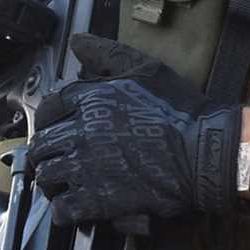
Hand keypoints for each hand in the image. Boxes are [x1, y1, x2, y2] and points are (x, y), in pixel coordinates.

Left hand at [27, 35, 241, 226]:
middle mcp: (82, 133)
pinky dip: (64, 208)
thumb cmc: (181, 112)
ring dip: (54, 178)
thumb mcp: (146, 70)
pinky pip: (63, 208)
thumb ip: (107, 54)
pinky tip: (75, 203)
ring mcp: (88, 168)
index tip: (56, 124)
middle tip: (61, 154)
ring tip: (67, 180)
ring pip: (48, 175)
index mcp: (90, 100)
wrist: (206, 152)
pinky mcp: (99, 200)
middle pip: (43, 143)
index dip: (49, 117)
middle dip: (49, 149)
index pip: (48, 108)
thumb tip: (77, 42)